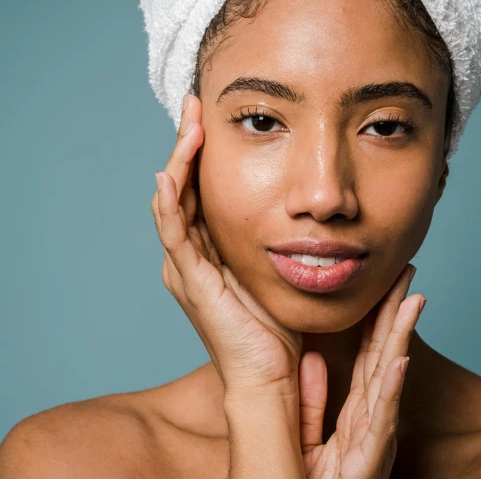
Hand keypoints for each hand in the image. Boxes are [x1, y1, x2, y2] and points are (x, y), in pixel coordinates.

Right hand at [151, 94, 302, 394]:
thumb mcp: (276, 269)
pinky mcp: (190, 280)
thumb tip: (311, 203)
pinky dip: (169, 202)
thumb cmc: (277, 328)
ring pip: (172, 201)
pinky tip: (171, 172)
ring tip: (189, 122)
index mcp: (208, 251)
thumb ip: (281, 238)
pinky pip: (174, 233)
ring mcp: (186, 267)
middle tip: (194, 103)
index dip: (202, 151)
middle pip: (181, 186)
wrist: (269, 377)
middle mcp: (190, 255)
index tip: (214, 113)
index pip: (199, 188)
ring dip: (178, 160)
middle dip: (186, 143)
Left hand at [299, 265, 423, 477]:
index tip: (387, 283)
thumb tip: (315, 359)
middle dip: (396, 314)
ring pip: (388, 379)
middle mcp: (371, 419)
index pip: (370, 354)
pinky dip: (390, 390)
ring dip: (401, 339)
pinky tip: (398, 361)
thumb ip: (312, 397)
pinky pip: (379, 420)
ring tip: (411, 300)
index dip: (380, 318)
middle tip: (407, 273)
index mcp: (356, 411)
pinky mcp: (368, 460)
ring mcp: (373, 437)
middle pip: (385, 356)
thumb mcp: (306, 432)